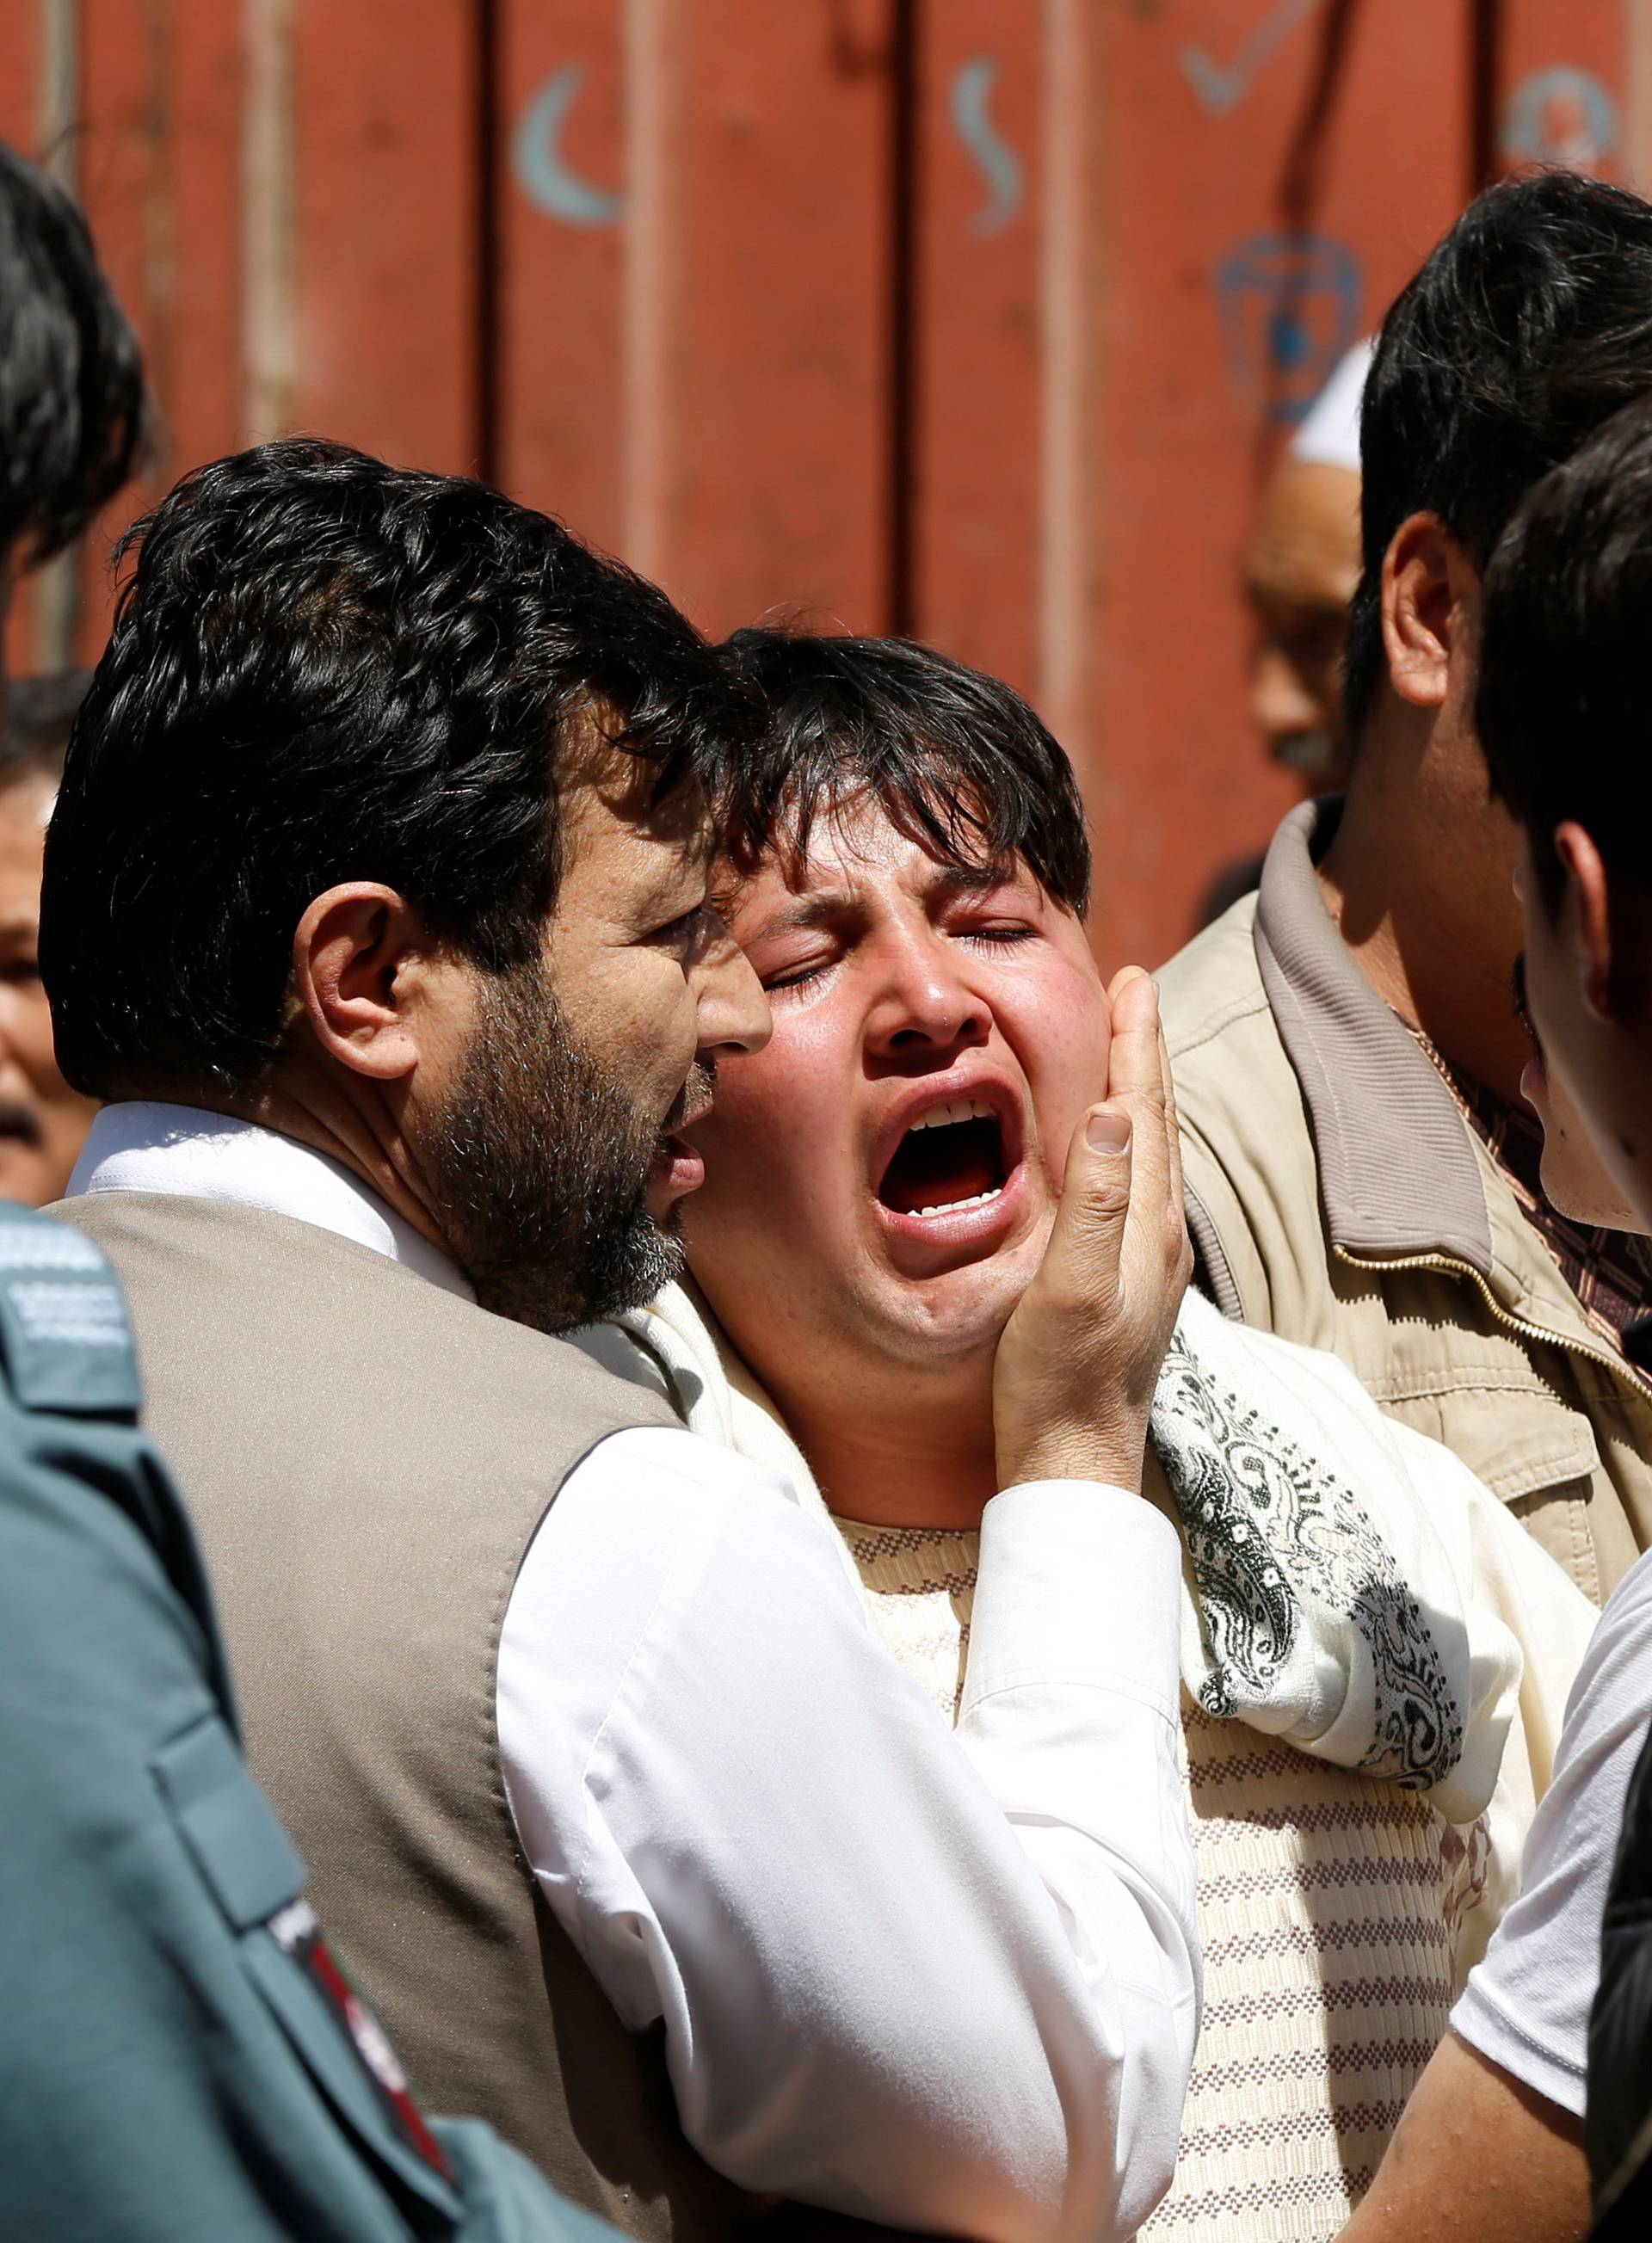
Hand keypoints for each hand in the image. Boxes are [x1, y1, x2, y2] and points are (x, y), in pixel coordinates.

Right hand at [992, 969, 1190, 1492]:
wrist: (1074, 1464)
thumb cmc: (1058, 1383)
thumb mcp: (1070, 1290)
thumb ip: (1094, 1202)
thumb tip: (1109, 1112)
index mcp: (1147, 1224)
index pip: (1145, 1109)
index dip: (1136, 1042)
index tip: (1132, 982)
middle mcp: (1161, 1235)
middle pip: (1158, 1121)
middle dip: (1144, 1051)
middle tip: (1133, 990)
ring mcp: (1149, 1261)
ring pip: (1151, 1153)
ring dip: (1139, 1093)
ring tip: (1125, 1051)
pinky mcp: (1130, 1283)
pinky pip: (1135, 1185)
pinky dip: (1126, 1142)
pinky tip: (1111, 1151)